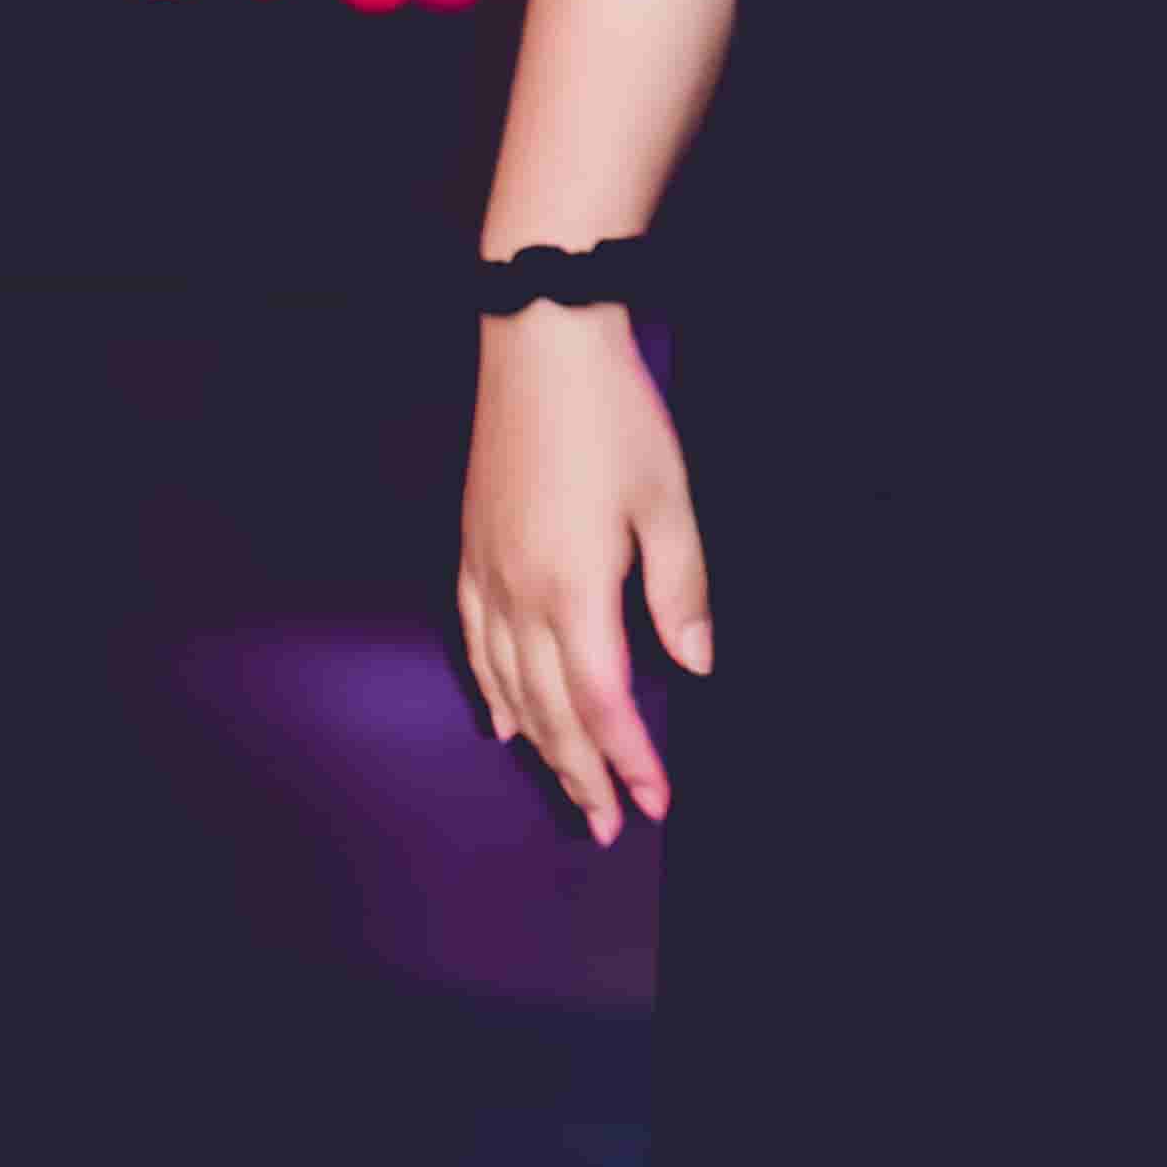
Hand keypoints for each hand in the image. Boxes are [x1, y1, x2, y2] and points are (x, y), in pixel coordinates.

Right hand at [456, 306, 714, 844]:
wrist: (539, 342)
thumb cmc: (613, 416)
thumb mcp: (668, 499)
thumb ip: (681, 590)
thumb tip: (694, 665)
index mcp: (574, 589)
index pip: (604, 702)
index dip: (631, 759)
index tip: (655, 801)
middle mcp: (520, 595)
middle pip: (552, 711)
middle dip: (584, 774)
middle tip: (609, 825)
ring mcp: (488, 574)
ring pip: (509, 688)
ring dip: (542, 747)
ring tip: (570, 788)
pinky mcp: (472, 550)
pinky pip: (475, 644)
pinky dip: (492, 692)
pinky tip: (506, 721)